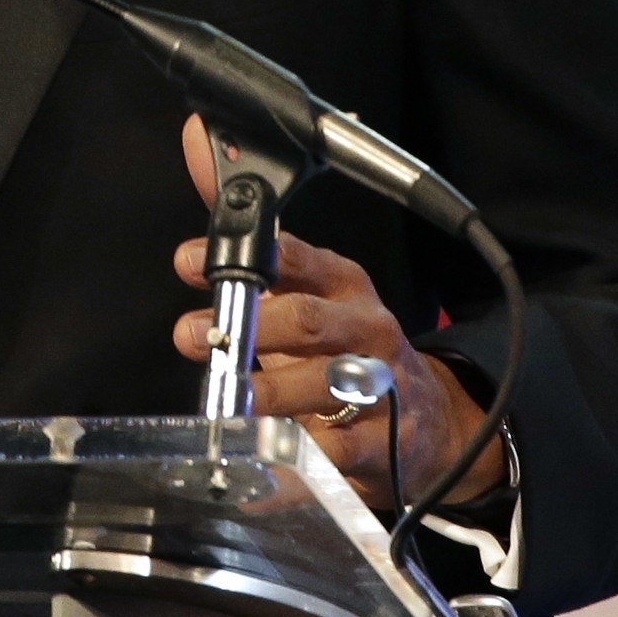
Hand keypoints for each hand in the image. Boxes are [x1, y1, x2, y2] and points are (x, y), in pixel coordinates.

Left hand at [173, 116, 504, 510]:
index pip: (296, 259)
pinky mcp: (383, 448)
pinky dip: (286, 469)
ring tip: (226, 402)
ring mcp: (380, 390)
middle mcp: (366, 330)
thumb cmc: (345, 346)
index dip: (240, 258)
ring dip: (267, 395)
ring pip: (321, 388)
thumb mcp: (307, 289)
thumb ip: (249, 239)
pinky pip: (329, 459)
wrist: (429, 421)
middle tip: (194, 336)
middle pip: (306, 322)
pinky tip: (251, 469)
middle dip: (246, 328)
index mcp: (345, 284)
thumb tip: (199, 146)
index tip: (188, 263)